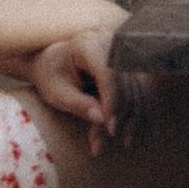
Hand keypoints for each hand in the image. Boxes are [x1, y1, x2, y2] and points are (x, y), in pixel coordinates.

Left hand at [31, 4, 134, 147]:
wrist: (51, 64)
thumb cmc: (49, 76)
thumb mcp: (56, 93)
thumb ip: (78, 104)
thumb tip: (102, 119)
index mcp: (87, 45)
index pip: (109, 74)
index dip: (112, 102)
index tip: (110, 129)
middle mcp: (109, 44)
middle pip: (124, 84)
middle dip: (117, 117)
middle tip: (100, 144)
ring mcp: (121, 54)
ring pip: (134, 91)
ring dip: (125, 121)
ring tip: (104, 144)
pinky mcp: (128, 67)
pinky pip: (138, 93)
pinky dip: (133, 117)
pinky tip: (126, 137)